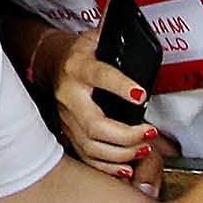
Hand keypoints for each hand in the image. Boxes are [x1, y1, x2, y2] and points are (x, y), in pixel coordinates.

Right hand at [51, 30, 156, 177]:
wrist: (52, 64)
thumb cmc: (81, 54)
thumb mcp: (96, 38)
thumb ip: (115, 38)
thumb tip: (137, 36)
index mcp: (78, 67)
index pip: (100, 76)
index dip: (120, 86)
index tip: (141, 95)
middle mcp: (70, 96)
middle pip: (94, 124)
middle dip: (126, 135)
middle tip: (150, 132)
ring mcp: (66, 118)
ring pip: (90, 146)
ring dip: (121, 153)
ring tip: (144, 148)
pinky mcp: (67, 132)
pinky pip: (86, 157)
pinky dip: (107, 167)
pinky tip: (126, 166)